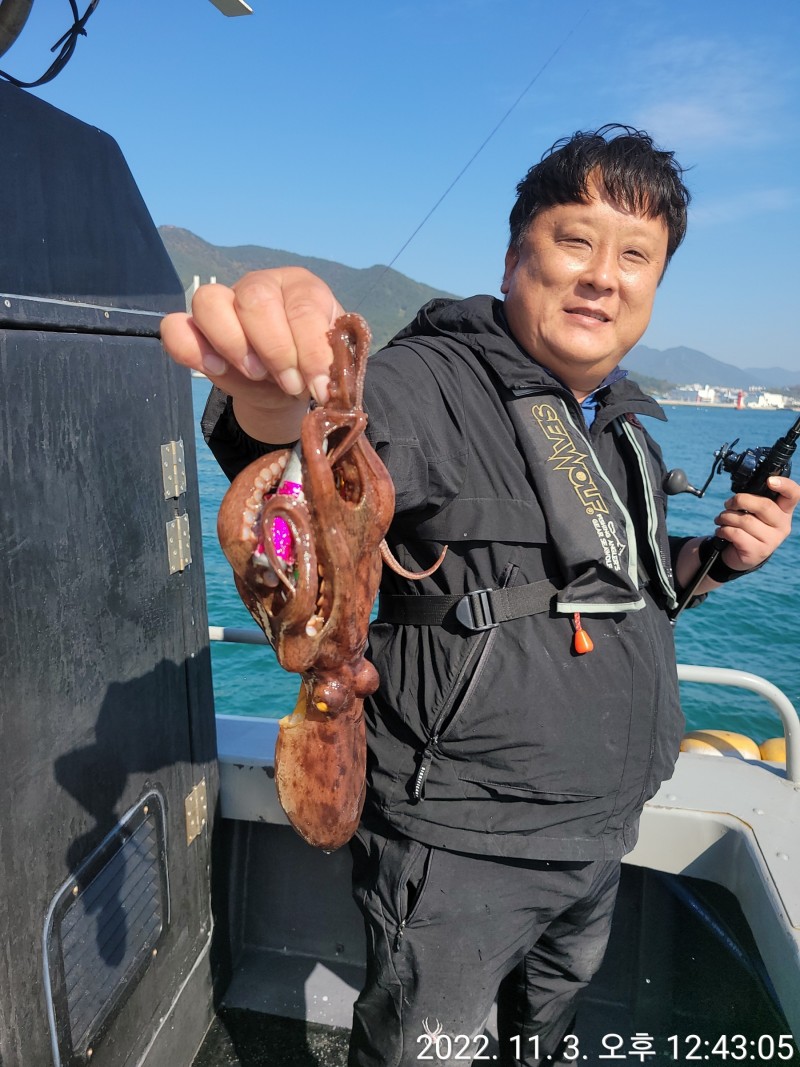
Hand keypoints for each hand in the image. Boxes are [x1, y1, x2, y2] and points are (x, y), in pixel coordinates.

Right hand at [160, 268, 343, 440]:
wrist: (289, 386)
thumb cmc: (312, 368)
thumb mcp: (331, 367)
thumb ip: (331, 369)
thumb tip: (325, 384)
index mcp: (302, 288)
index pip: (304, 308)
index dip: (311, 351)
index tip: (319, 388)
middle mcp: (261, 285)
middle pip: (255, 300)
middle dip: (275, 350)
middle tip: (289, 383)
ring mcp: (224, 302)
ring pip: (209, 301)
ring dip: (233, 344)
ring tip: (255, 374)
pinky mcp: (196, 329)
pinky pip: (176, 327)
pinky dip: (191, 349)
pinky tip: (217, 369)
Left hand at [713, 475, 799, 570]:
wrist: (740, 555)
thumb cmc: (747, 528)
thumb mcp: (754, 513)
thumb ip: (754, 501)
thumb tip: (738, 496)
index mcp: (784, 511)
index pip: (793, 495)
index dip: (785, 485)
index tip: (770, 481)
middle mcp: (783, 525)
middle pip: (764, 505)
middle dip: (739, 500)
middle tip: (728, 504)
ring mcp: (772, 540)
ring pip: (746, 520)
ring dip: (726, 517)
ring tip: (721, 519)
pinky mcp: (758, 551)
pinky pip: (736, 534)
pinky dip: (723, 530)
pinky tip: (721, 531)